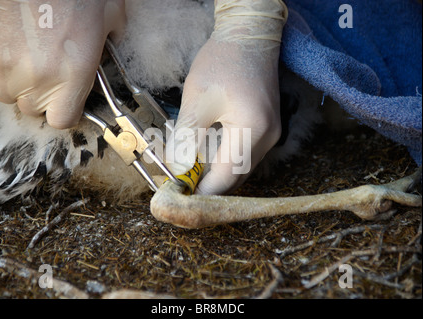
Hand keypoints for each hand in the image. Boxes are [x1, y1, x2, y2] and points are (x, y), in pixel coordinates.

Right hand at [0, 0, 125, 128]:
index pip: (62, 120)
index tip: (67, 101)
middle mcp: (36, 76)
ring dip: (17, 78)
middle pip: (32, 107)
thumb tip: (110, 56)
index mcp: (73, 73)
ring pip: (6, 90)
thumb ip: (110, 48)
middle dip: (41, 92)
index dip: (65, 111)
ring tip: (29, 48)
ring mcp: (2, 64)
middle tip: (49, 66)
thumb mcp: (110, 16)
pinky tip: (10, 37)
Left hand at [166, 0, 286, 194]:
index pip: (227, 177)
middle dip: (208, 184)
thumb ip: (186, 140)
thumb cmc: (222, 62)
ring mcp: (271, 134)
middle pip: (236, 178)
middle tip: (181, 184)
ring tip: (189, 168)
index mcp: (253, 129)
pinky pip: (245, 155)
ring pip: (241, 168)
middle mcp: (268, 137)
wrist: (249, 36)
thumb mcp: (196, 101)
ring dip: (215, 172)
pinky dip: (224, 159)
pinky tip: (206, 152)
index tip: (181, 196)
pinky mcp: (267, 129)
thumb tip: (177, 170)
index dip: (203, 191)